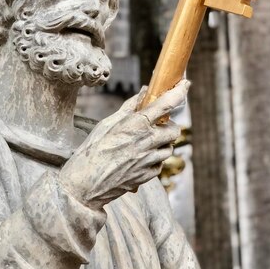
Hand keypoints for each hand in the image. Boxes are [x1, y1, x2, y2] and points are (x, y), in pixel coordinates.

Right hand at [60, 79, 189, 208]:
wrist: (84, 184)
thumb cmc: (92, 151)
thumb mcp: (107, 124)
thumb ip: (129, 108)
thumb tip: (144, 92)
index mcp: (136, 125)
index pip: (166, 104)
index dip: (179, 92)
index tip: (185, 84)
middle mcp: (146, 142)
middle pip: (174, 129)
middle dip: (168, 125)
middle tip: (156, 125)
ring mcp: (148, 161)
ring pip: (170, 148)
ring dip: (163, 143)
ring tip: (145, 143)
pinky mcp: (148, 176)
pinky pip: (161, 164)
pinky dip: (155, 159)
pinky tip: (140, 158)